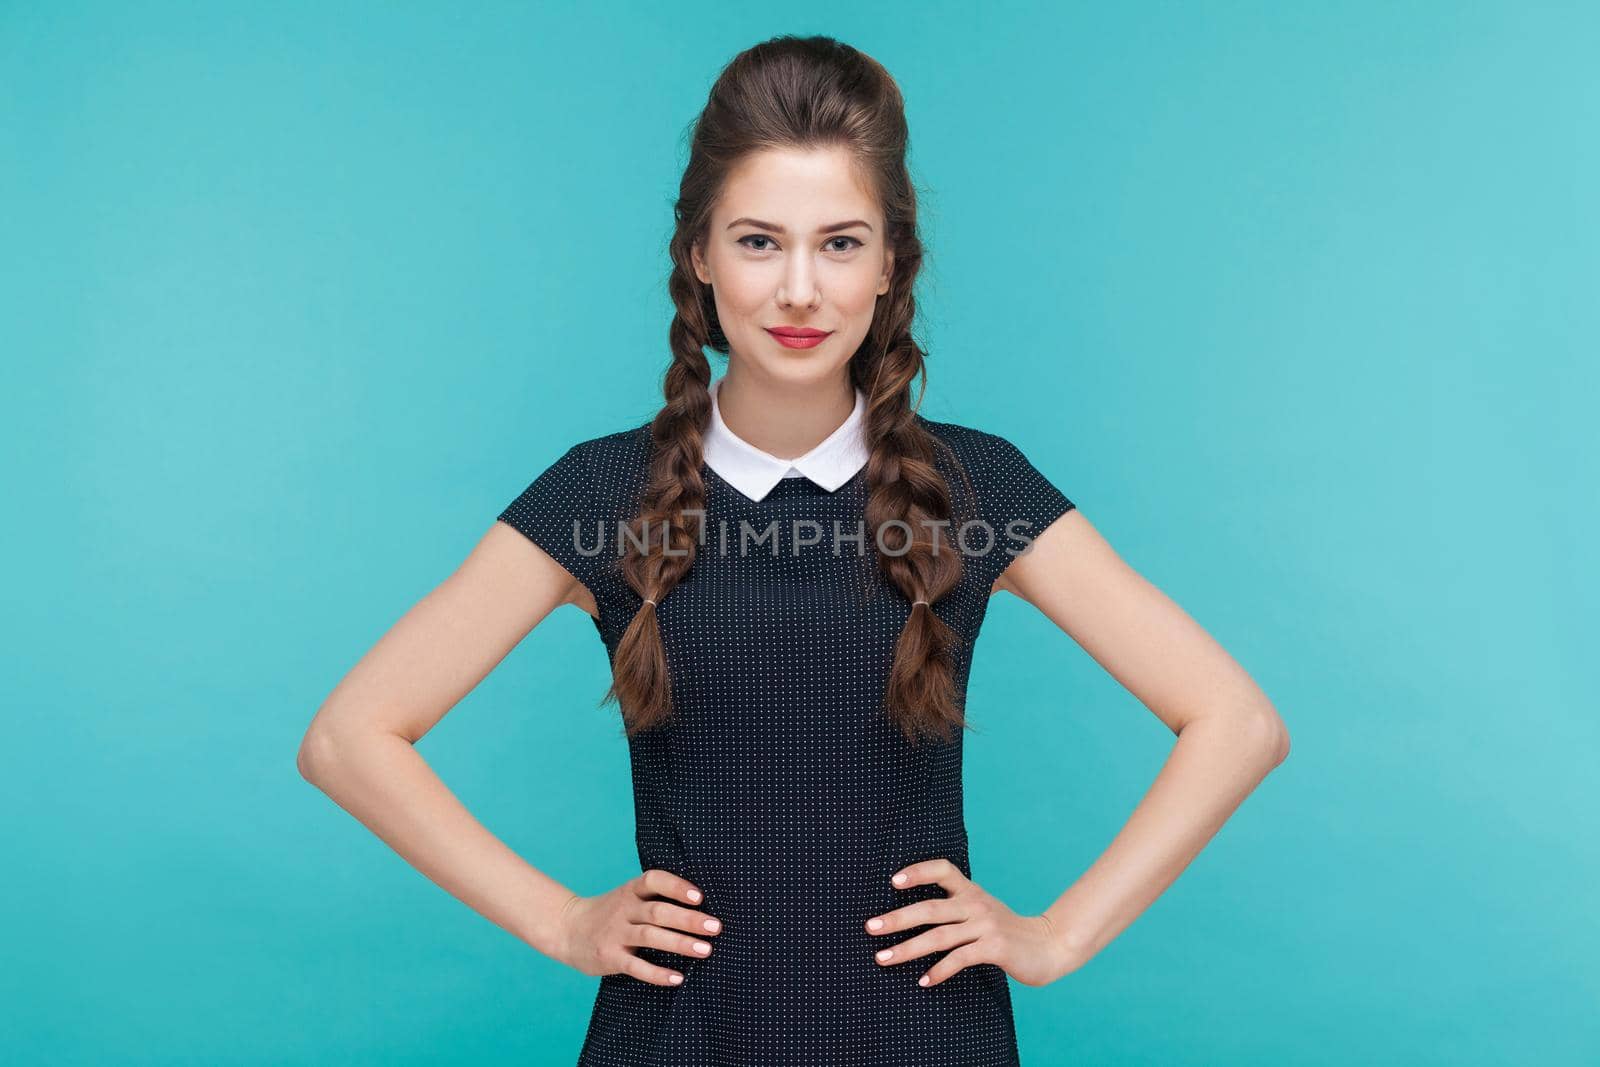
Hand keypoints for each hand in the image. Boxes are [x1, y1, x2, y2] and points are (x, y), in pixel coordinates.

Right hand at [553, 869, 723, 986]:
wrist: (567, 929)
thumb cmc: (610, 913)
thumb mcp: (628, 898)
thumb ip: (655, 899)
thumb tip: (702, 907)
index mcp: (631, 891)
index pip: (654, 880)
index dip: (676, 886)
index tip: (699, 897)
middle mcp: (624, 909)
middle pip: (658, 911)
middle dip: (689, 919)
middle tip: (716, 927)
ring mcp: (615, 933)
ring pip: (650, 936)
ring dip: (680, 943)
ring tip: (706, 950)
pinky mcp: (609, 957)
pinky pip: (635, 966)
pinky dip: (657, 973)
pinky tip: (677, 978)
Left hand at [864, 857, 1082, 987]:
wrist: (1049, 946)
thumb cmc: (1006, 932)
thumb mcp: (981, 912)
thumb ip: (955, 910)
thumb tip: (910, 918)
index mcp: (971, 892)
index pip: (942, 869)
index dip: (918, 871)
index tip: (892, 881)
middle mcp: (976, 904)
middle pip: (930, 908)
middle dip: (897, 918)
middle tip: (871, 927)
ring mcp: (986, 925)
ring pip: (939, 936)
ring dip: (908, 949)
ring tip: (883, 958)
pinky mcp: (994, 948)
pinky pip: (959, 959)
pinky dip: (939, 971)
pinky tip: (923, 981)